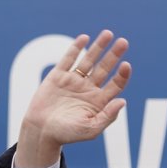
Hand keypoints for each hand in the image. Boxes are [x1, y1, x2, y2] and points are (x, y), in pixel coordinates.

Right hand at [15, 30, 131, 167]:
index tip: (126, 65)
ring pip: (89, 60)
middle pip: (105, 68)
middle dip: (114, 55)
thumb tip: (122, 101)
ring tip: (108, 34)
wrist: (40, 131)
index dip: (122, 74)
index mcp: (99, 101)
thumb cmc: (66, 134)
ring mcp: (73, 81)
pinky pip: (68, 59)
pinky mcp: (58, 76)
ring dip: (99, 47)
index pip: (116, 84)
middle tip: (123, 42)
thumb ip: (107, 117)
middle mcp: (88, 89)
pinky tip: (84, 38)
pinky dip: (76, 48)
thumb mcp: (90, 129)